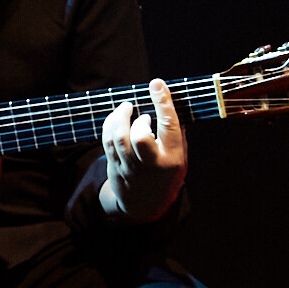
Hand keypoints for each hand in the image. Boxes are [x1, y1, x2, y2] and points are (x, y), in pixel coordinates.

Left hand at [97, 79, 187, 224]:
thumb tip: (167, 101)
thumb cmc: (166, 172)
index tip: (156, 83)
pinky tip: (116, 117)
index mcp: (173, 158)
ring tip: (126, 108)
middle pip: (140, 137)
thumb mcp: (180, 156)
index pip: (169, 126)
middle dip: (138, 120)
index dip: (163, 103)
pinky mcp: (115, 166)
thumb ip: (175, 133)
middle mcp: (151, 164)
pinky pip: (107, 141)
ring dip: (120, 117)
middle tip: (142, 116)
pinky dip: (109, 124)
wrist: (146, 204)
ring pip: (119, 138)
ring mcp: (130, 167)